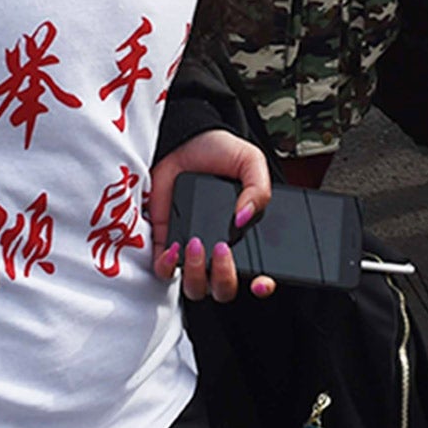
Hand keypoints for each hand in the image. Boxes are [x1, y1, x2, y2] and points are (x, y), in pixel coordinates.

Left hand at [147, 129, 274, 301]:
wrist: (185, 139)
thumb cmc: (218, 152)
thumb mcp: (250, 162)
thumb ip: (258, 189)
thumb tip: (245, 218)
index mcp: (245, 235)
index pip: (259, 274)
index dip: (263, 286)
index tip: (260, 282)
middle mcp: (219, 249)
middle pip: (224, 289)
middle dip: (224, 278)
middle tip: (222, 249)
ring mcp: (191, 249)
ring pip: (195, 287)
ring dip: (196, 275)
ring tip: (196, 244)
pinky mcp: (165, 242)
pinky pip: (164, 271)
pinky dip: (168, 266)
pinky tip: (174, 248)